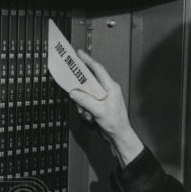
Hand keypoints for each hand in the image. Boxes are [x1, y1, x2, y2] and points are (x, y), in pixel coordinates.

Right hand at [69, 51, 142, 165]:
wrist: (119, 137)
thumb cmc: (115, 123)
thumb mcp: (99, 111)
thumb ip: (85, 100)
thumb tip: (73, 92)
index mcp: (111, 87)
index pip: (98, 69)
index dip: (88, 61)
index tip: (79, 54)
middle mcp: (107, 90)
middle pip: (89, 81)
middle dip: (81, 88)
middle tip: (72, 83)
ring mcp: (102, 98)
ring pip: (85, 94)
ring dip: (82, 104)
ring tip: (87, 113)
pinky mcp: (98, 106)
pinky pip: (86, 102)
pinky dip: (84, 109)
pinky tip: (89, 117)